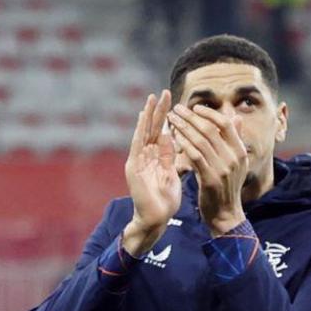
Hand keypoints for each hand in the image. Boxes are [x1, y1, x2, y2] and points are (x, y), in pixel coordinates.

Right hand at [120, 91, 180, 255]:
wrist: (155, 218)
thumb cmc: (165, 200)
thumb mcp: (173, 173)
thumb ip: (173, 157)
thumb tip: (176, 141)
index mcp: (157, 157)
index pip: (162, 132)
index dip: (167, 117)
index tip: (174, 101)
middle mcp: (146, 156)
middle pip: (153, 128)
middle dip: (159, 110)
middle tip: (164, 92)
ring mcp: (138, 160)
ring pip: (144, 132)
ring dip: (148, 115)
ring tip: (152, 98)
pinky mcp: (133, 166)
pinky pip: (137, 144)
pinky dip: (140, 130)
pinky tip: (144, 117)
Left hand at [168, 102, 252, 222]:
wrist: (225, 215)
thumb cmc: (226, 187)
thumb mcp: (236, 163)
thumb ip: (234, 140)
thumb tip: (236, 118)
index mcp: (240, 151)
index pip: (226, 124)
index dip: (210, 113)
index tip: (195, 107)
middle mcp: (234, 157)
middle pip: (211, 129)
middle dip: (191, 117)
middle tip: (177, 109)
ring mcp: (223, 168)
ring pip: (200, 141)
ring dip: (183, 128)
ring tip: (171, 120)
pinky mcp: (210, 179)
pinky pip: (194, 156)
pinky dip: (183, 144)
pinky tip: (174, 138)